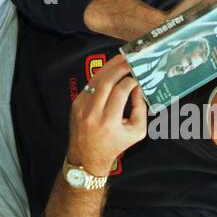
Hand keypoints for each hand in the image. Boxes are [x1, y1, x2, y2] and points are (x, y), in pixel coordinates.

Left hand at [67, 55, 146, 175]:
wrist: (88, 157)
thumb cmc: (115, 145)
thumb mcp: (137, 132)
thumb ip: (140, 108)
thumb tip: (138, 88)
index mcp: (109, 121)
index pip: (121, 91)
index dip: (131, 81)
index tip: (138, 77)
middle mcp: (93, 113)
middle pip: (106, 82)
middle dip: (119, 68)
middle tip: (130, 60)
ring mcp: (81, 108)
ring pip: (95, 80)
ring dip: (108, 67)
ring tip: (120, 58)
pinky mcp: (75, 105)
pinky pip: (89, 86)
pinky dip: (100, 76)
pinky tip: (109, 70)